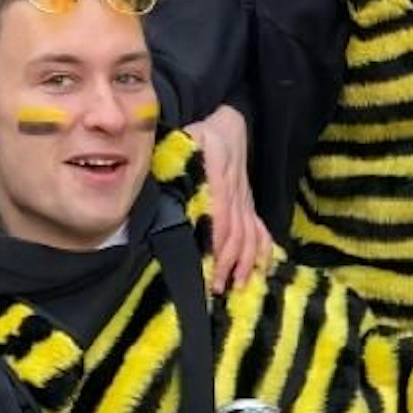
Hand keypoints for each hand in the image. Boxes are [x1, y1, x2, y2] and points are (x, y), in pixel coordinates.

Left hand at [185, 104, 272, 292]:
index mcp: (218, 175)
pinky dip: (262, 252)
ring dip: (245, 262)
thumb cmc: (198, 136)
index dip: (216, 243)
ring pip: (251, 235)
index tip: (206, 266)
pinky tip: (259, 272)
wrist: (229, 124)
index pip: (221, 215)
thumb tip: (150, 189)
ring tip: (236, 286)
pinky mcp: (250, 204)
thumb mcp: (181, 143)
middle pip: (237, 232)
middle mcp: (236, 191)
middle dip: (228, 262)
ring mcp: (246, 199)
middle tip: (215, 287)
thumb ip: (169, 165)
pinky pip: (261, 230)